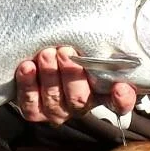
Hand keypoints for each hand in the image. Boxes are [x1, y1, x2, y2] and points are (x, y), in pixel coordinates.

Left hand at [13, 46, 136, 124]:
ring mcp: (57, 110)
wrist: (42, 54)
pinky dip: (28, 85)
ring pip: (53, 100)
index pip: (120, 103)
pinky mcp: (34, 111)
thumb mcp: (90, 46)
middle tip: (64, 51)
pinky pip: (30, 104)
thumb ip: (104, 48)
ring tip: (46, 53)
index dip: (122, 99)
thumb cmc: (73, 48)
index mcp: (102, 92)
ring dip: (49, 75)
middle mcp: (81, 105)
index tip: (120, 88)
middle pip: (79, 99)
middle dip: (71, 74)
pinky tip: (27, 67)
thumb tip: (119, 39)